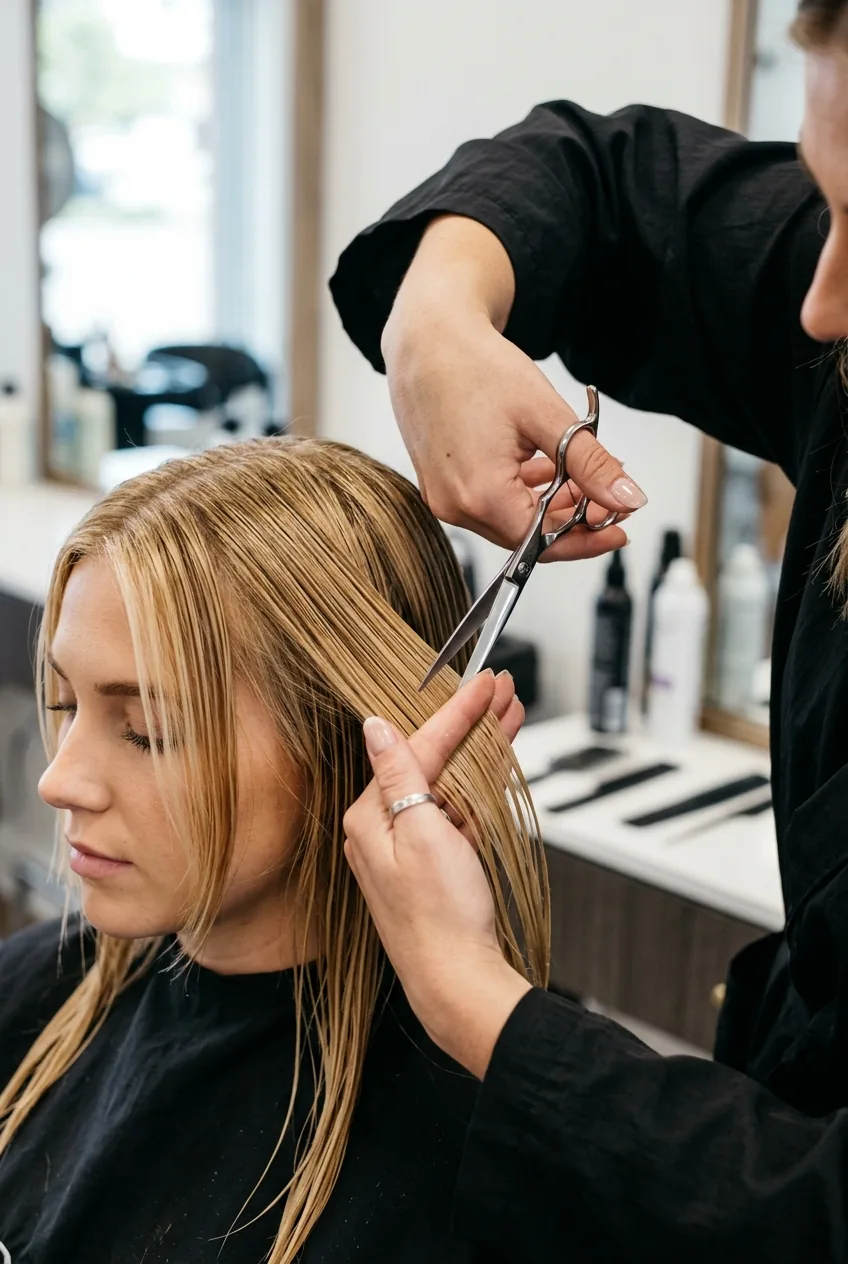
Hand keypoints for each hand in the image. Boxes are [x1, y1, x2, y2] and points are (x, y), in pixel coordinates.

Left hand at [343, 671, 531, 1078]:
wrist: (458, 980)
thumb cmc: (440, 917)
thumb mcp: (422, 831)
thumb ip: (399, 773)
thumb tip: (374, 726)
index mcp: (369, 817)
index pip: (417, 746)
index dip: (456, 711)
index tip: (484, 683)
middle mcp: (381, 830)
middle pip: (432, 761)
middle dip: (471, 725)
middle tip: (503, 691)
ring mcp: (407, 849)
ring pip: (447, 785)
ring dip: (480, 751)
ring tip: (510, 716)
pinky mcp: (430, 867)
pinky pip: (454, 815)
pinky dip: (478, 790)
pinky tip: (497, 766)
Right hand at [382, 216, 646, 557]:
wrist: (426, 338)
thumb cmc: (473, 364)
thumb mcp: (546, 415)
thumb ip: (591, 465)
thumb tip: (627, 499)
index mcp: (480, 494)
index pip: (544, 541)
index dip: (587, 537)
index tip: (619, 528)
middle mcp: (455, 505)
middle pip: (527, 535)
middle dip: (572, 518)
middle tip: (608, 493)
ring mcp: (444, 497)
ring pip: (511, 520)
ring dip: (551, 504)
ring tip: (582, 472)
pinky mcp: (441, 484)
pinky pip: (490, 503)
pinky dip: (524, 492)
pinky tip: (549, 467)